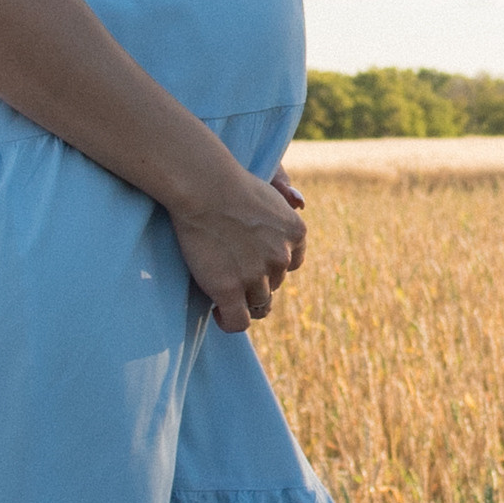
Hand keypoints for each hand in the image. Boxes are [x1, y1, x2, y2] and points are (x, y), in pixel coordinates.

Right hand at [166, 154, 308, 330]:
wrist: (203, 185)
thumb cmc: (229, 180)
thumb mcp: (268, 187)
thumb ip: (285, 198)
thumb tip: (300, 202)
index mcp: (296, 232)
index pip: (291, 264)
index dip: (270, 264)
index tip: (251, 259)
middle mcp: (281, 257)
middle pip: (274, 285)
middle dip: (255, 281)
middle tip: (229, 269)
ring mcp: (256, 275)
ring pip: (258, 305)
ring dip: (242, 300)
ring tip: (221, 290)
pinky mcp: (229, 289)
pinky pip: (237, 322)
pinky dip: (228, 322)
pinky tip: (217, 312)